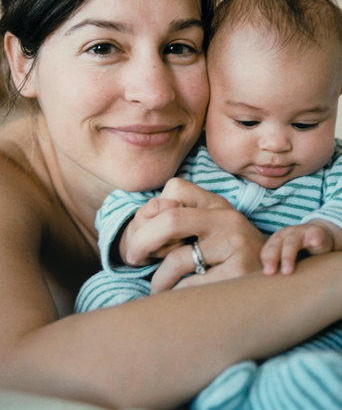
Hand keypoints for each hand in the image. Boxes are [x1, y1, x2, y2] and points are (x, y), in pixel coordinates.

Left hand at [121, 178, 265, 291]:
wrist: (277, 279)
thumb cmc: (229, 255)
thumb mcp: (209, 228)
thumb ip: (178, 221)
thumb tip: (139, 228)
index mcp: (216, 203)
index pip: (175, 188)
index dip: (151, 210)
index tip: (145, 233)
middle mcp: (227, 218)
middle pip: (170, 220)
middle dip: (141, 240)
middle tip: (132, 258)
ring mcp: (235, 244)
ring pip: (176, 260)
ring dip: (158, 280)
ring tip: (159, 288)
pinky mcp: (239, 273)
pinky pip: (190, 286)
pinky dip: (176, 294)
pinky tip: (179, 298)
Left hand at [260, 221, 336, 275]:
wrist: (319, 235)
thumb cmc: (300, 251)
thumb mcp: (287, 257)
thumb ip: (278, 268)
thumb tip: (266, 288)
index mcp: (276, 240)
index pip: (267, 250)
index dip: (265, 261)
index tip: (265, 275)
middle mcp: (286, 234)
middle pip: (276, 245)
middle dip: (272, 259)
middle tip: (270, 273)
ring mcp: (300, 232)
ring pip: (292, 242)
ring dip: (288, 256)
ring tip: (288, 271)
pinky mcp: (316, 232)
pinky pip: (315, 234)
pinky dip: (315, 238)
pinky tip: (315, 242)